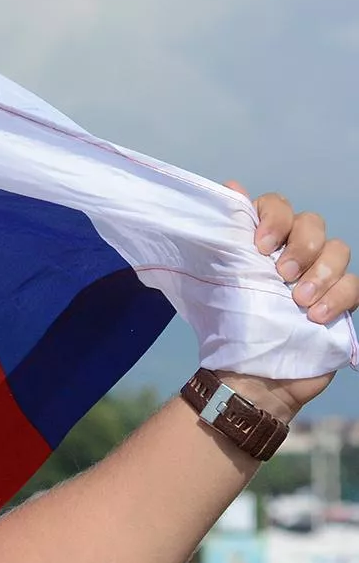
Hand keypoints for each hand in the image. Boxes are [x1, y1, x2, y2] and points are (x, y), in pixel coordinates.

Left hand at [219, 183, 355, 421]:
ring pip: (339, 250)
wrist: (248, 376)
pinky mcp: (340, 302)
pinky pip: (356, 285)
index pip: (277, 207)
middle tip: (282, 275)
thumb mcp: (217, 281)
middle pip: (313, 224)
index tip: (260, 247)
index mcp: (261, 244)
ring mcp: (319, 276)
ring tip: (298, 301)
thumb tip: (231, 186)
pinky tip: (315, 317)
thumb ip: (226, 237)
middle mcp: (292, 253)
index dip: (274, 219)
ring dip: (321, 273)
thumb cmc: (229, 327)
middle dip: (302, 246)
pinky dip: (338, 296)